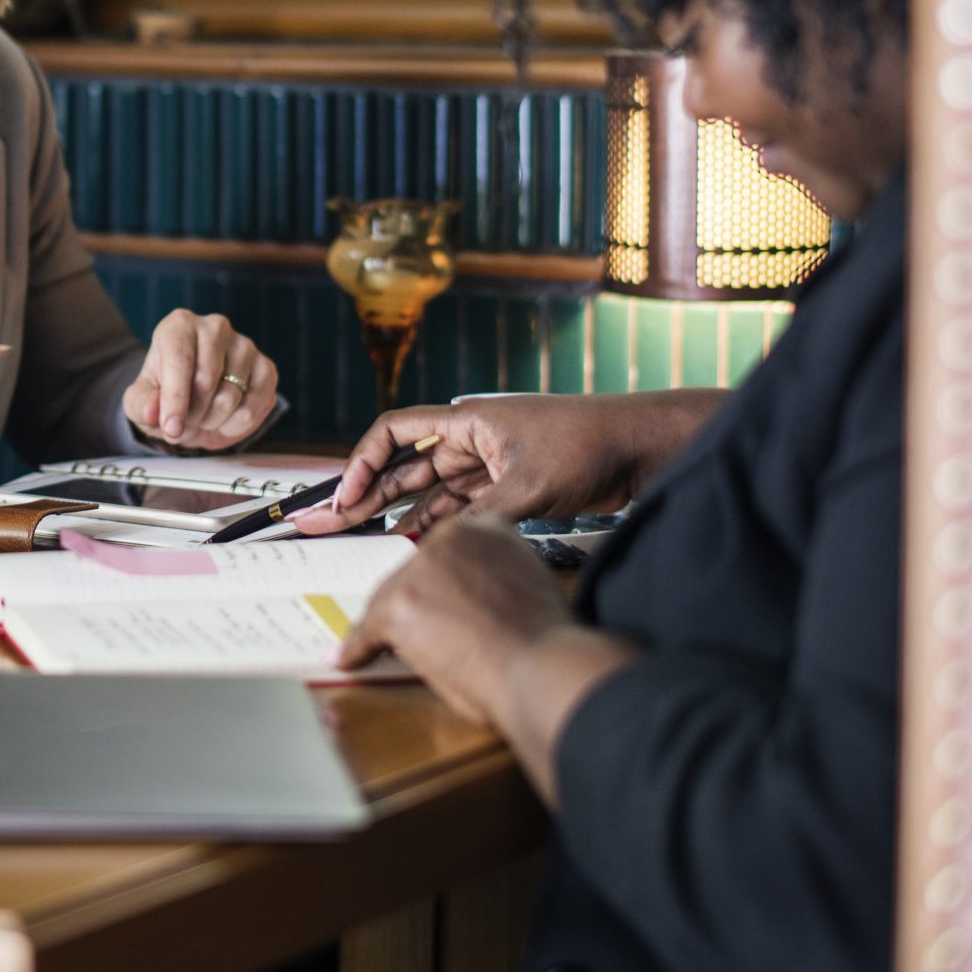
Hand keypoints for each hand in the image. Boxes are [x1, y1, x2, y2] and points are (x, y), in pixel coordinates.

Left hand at [122, 309, 279, 449]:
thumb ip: (141, 405)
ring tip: (203, 416)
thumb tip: (152, 412)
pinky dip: (237, 424)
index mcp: (179, 326)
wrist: (193, 399)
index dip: (175, 399)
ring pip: (231, 396)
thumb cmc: (164, 394)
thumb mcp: (141, 402)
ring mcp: (245, 345)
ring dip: (212, 420)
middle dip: (192, 414)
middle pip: (206, 380)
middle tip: (184, 422)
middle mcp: (215, 327)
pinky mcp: (266, 367)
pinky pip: (255, 406)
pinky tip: (225, 419)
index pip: (180, 360)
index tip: (171, 428)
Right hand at [290, 389, 725, 536]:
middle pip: (404, 465)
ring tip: (363, 539)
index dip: (362, 463)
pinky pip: (459, 505)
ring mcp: (489, 464)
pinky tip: (414, 542)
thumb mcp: (529, 486)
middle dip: (367, 493)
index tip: (346, 498)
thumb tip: (438, 550)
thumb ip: (480, 518)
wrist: (640, 447)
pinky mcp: (509, 486)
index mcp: (468, 422)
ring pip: (430, 489)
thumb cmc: (587, 446)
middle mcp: (472, 440)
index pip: (395, 432)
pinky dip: (437, 522)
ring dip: (400, 512)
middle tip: (331, 523)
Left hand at [338, 513, 638, 804]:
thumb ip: (496, 578)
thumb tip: (472, 600)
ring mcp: (420, 570)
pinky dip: (357, 649)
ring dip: (386, 629)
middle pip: (410, 573)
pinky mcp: (400, 605)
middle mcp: (449, 537)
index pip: (443, 553)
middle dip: (411, 606)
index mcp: (486, 527)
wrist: (542, 665)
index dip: (437, 585)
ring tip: (387, 650)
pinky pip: (367, 632)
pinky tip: (349, 659)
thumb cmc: (544, 639)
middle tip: (418, 634)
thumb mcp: (528, 585)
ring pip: (387, 600)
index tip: (434, 602)